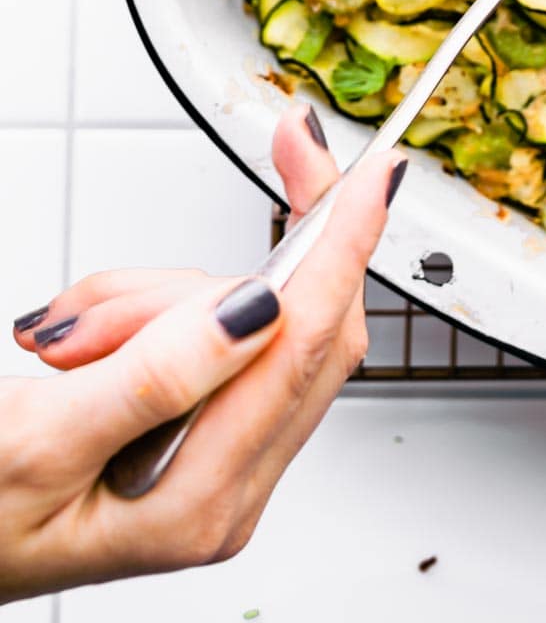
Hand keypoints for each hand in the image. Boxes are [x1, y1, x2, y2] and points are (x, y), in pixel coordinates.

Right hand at [1, 108, 400, 600]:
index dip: (345, 244)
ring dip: (149, 298)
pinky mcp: (191, 426)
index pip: (303, 346)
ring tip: (62, 346)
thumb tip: (260, 310)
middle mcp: (224, 487)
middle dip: (239, 260)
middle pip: (298, 323)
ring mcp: (213, 459)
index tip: (374, 175)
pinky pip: (199, 327)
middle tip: (236, 192)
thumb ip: (154, 376)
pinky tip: (74, 346)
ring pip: (239, 313)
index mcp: (199, 503)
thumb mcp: (37, 444)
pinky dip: (139, 310)